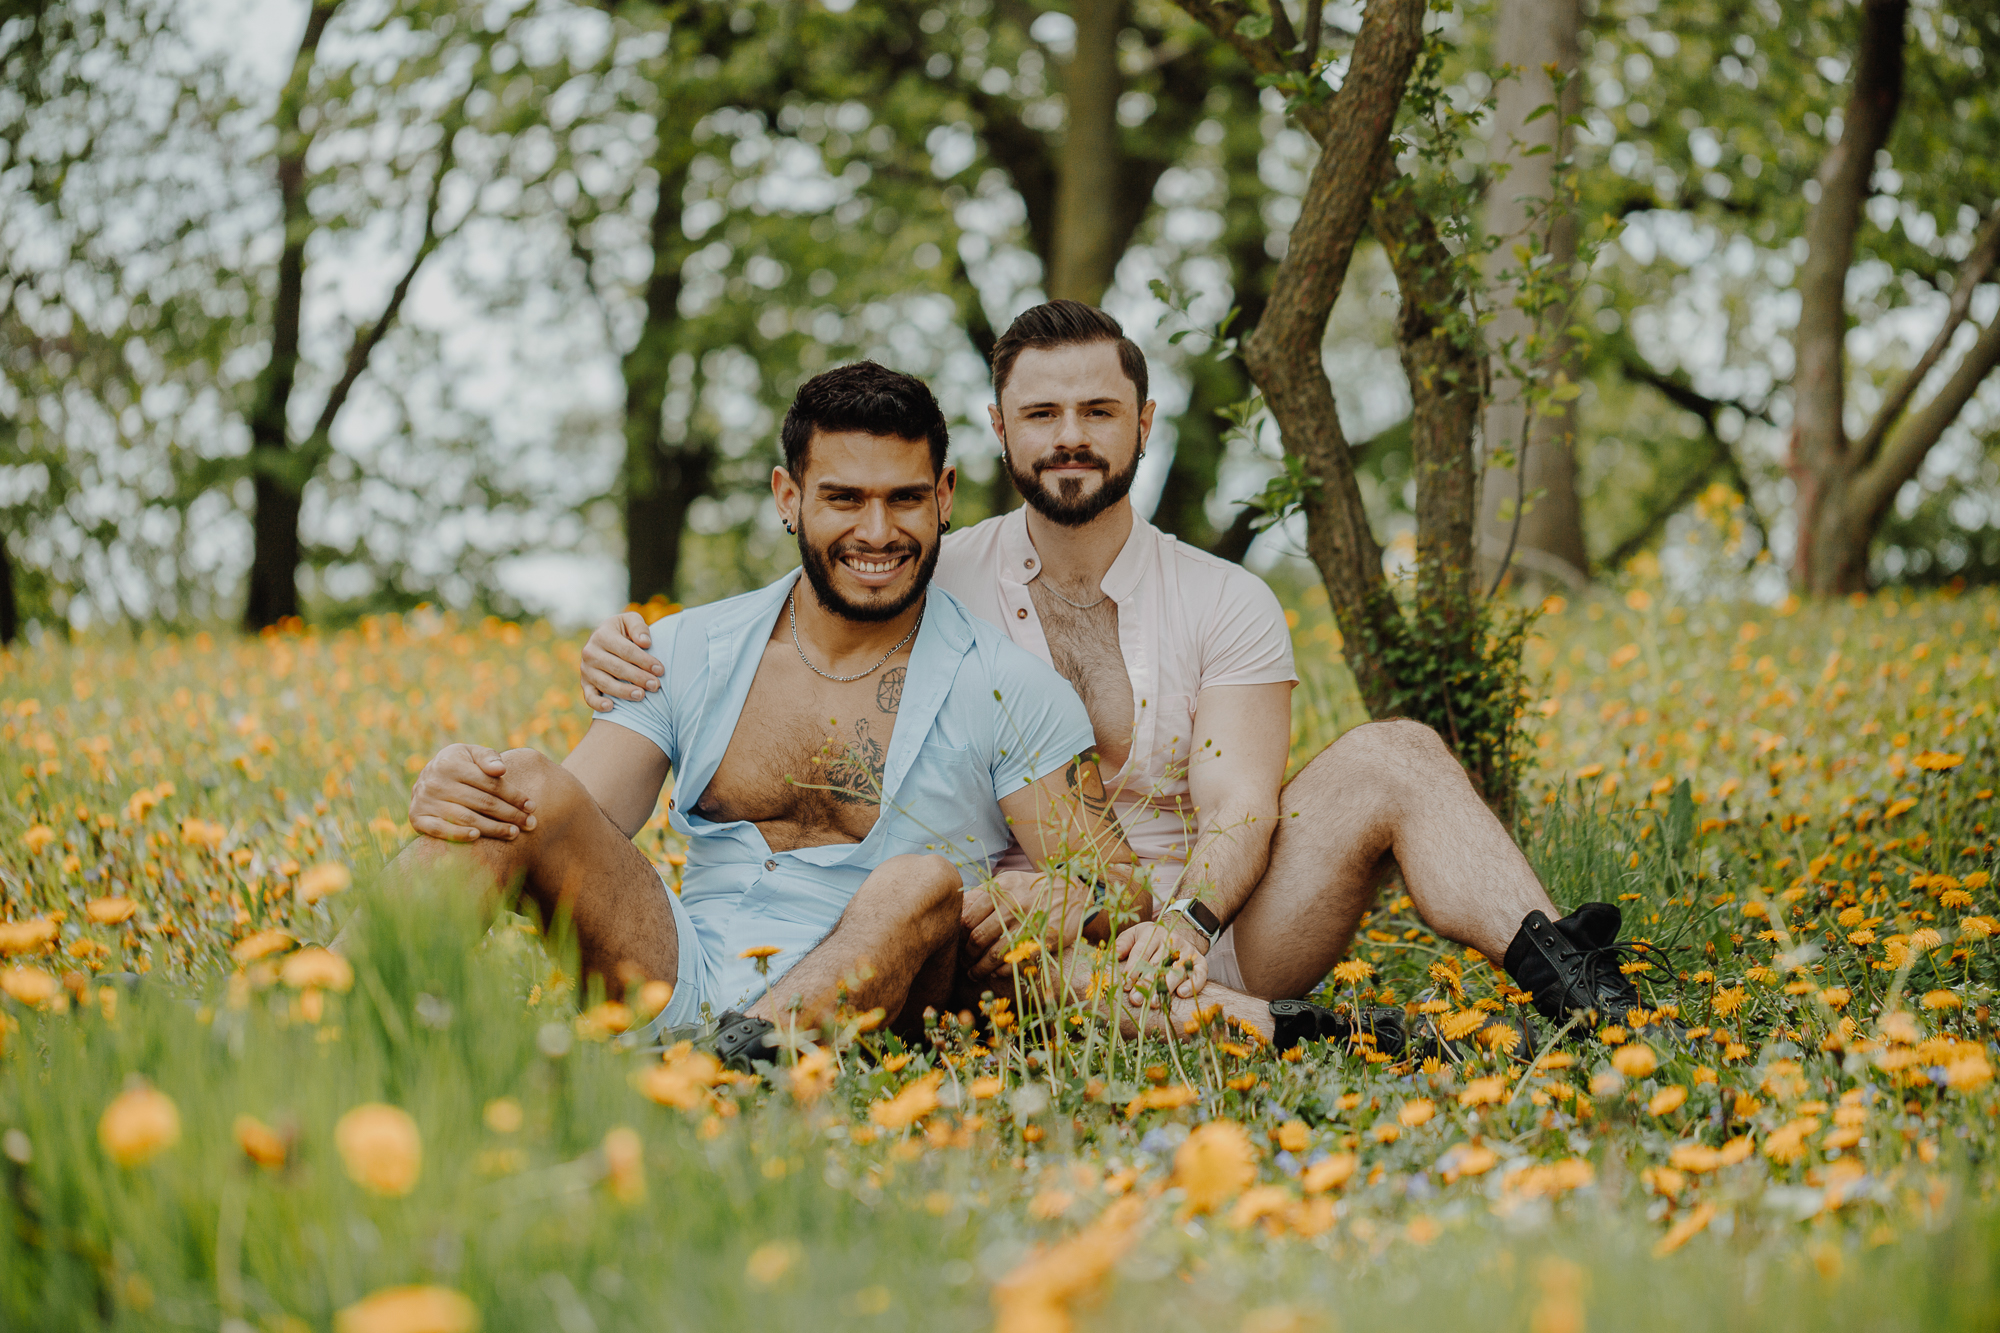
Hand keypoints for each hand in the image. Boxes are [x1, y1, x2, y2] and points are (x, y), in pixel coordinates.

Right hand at [409, 744, 536, 842]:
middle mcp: (435, 782)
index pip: (490, 784)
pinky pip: (441, 830)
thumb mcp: (472, 753)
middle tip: (530, 824)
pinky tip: (479, 837)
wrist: (426, 777)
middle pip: (482, 803)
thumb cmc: (460, 764)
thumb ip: (488, 757)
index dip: (514, 795)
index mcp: (451, 764)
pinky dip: (459, 835)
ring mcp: (424, 801)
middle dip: (510, 814)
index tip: (532, 806)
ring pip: (466, 818)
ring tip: (514, 833)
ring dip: (493, 828)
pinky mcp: (417, 818)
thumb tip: (501, 770)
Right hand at [581, 611, 664, 710]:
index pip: (626, 650)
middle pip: (617, 668)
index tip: (660, 670)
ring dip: (624, 692)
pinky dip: (598, 703)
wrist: (605, 641)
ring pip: (605, 683)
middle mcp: (590, 652)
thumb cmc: (624, 632)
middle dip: (638, 677)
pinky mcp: (585, 684)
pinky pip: (589, 697)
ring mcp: (586, 669)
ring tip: (641, 695)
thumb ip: (638, 627)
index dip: (645, 661)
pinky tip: (611, 707)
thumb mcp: (630, 621)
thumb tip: (644, 642)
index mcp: (602, 635)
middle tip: (656, 685)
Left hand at [964, 871, 1085, 979]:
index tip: (958, 944)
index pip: (969, 918)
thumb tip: (960, 907)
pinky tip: (996, 973)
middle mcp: (1012, 907)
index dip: (960, 935)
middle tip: (964, 962)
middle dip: (967, 955)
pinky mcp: (1042, 941)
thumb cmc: (1034, 888)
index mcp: (1000, 891)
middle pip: (979, 938)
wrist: (1073, 893)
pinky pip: (1015, 962)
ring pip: (994, 954)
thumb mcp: (1010, 881)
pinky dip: (1001, 971)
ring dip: (980, 969)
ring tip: (974, 974)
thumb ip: (986, 892)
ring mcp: (1027, 925)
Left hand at [1115, 920, 1208, 1004]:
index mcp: (1154, 933)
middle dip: (1146, 984)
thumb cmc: (1151, 938)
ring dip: (1165, 988)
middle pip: (1158, 964)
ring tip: (1155, 1002)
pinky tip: (1182, 994)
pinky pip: (1199, 974)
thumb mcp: (1135, 934)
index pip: (1142, 952)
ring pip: (1177, 971)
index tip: (1125, 985)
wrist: (1179, 932)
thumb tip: (1113, 956)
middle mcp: (1173, 940)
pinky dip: (1193, 984)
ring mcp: (1188, 951)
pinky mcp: (1201, 961)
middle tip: (1137, 999)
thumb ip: (1123, 944)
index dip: (1133, 970)